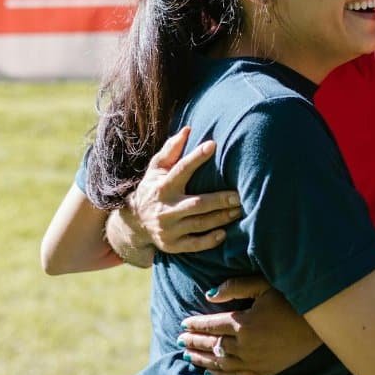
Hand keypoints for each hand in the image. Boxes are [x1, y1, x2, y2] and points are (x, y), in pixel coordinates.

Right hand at [121, 127, 241, 253]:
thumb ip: (171, 149)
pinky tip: (224, 233)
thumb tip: (188, 129)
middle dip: (219, 200)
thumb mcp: (156, 169)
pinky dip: (210, 240)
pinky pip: (194, 245)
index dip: (196, 157)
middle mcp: (165, 208)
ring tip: (239, 210)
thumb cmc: (153, 188)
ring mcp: (168, 229)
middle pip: (196, 204)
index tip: (213, 145)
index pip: (180, 170)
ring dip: (221, 218)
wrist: (135, 223)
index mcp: (162, 186)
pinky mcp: (172, 245)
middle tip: (239, 195)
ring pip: (199, 224)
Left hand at [178, 276, 320, 374]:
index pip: (211, 324)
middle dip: (194, 341)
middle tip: (180, 339)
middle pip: (212, 344)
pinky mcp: (263, 372)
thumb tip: (209, 294)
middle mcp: (245, 346)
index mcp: (244, 323)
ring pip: (220, 363)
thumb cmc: (291, 299)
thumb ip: (235, 287)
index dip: (195, 324)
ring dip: (202, 358)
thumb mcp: (264, 285)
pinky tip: (210, 372)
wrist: (319, 323)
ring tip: (188, 354)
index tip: (184, 323)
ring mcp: (254, 361)